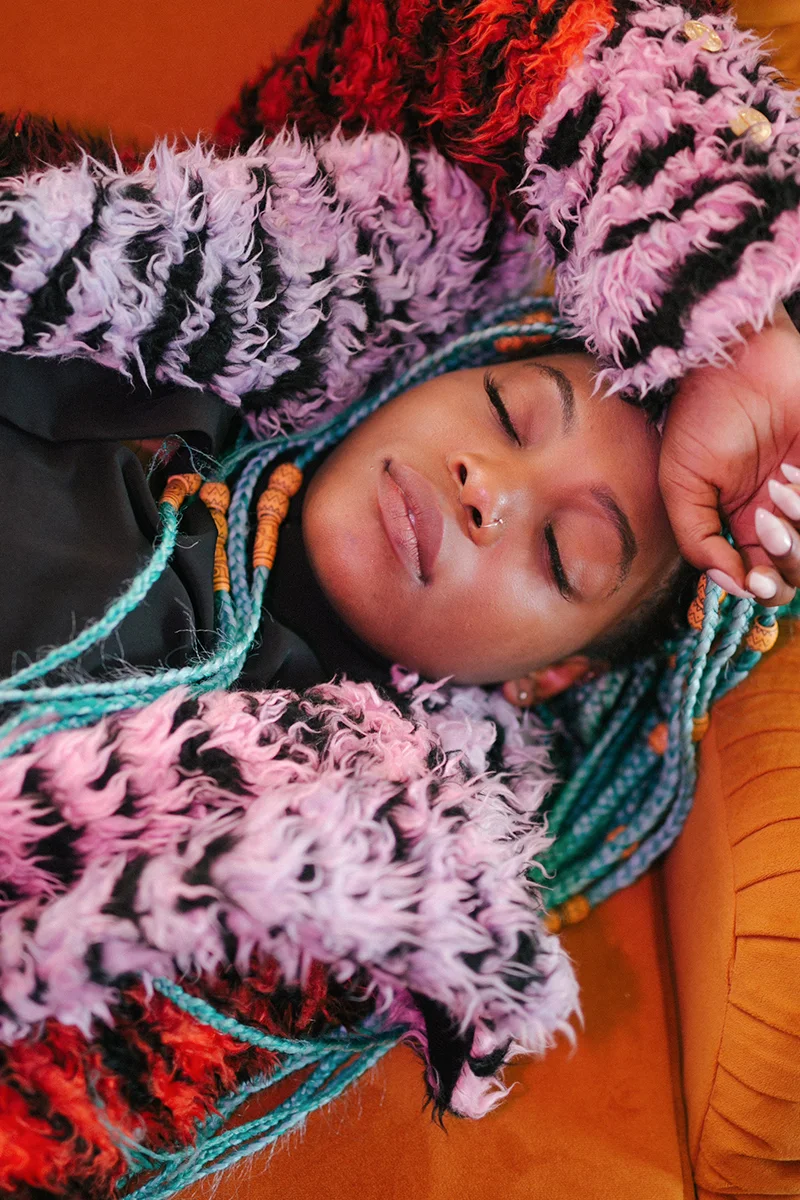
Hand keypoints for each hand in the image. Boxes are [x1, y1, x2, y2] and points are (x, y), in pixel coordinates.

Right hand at [658, 303, 799, 605]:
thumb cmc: (698, 416)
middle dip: (785, 558)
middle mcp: (777, 510)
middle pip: (797, 566)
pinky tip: (792, 473)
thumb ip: (697, 540)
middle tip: (765, 525)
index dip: (763, 587)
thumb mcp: (680, 487)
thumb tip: (732, 585)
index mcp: (739, 522)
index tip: (753, 580)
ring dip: (798, 527)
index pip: (762, 575)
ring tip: (778, 488)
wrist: (729, 358)